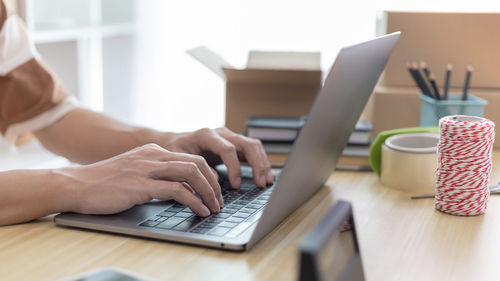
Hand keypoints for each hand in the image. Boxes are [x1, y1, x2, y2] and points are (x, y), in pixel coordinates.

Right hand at [56, 144, 222, 216]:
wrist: (75, 185)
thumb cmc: (103, 182)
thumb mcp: (134, 171)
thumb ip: (156, 175)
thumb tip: (180, 188)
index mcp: (153, 151)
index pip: (191, 158)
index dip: (208, 175)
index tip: (215, 190)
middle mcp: (153, 156)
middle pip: (197, 163)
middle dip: (214, 183)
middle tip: (220, 200)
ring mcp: (147, 169)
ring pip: (192, 174)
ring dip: (209, 192)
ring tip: (215, 207)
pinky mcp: (141, 185)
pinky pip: (178, 191)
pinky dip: (194, 201)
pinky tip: (200, 210)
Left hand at [161, 128, 274, 188]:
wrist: (174, 142)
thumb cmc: (174, 150)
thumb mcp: (178, 160)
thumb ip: (194, 169)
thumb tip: (215, 180)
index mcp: (207, 135)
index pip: (228, 149)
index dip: (234, 167)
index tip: (236, 185)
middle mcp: (221, 133)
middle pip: (246, 144)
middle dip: (256, 164)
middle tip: (260, 183)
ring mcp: (230, 137)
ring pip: (253, 146)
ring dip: (262, 163)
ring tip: (266, 181)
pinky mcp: (235, 145)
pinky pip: (252, 151)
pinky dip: (261, 163)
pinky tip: (266, 176)